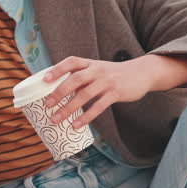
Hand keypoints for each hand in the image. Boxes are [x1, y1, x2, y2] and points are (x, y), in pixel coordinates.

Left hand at [41, 56, 158, 127]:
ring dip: (68, 108)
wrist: (141, 73)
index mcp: (90, 63)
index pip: (71, 62)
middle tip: (47, 105)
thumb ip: (81, 78)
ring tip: (56, 119)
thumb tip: (59, 92)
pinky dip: (86, 117)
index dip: (57, 70)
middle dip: (59, 92)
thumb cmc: (114, 74)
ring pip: (85, 95)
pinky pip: (99, 106)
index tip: (44, 80)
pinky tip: (76, 125)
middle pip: (75, 79)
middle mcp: (97, 70)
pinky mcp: (116, 93)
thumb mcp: (98, 70)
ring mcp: (107, 82)